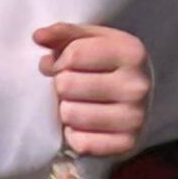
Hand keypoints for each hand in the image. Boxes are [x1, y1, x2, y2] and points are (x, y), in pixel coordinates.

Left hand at [38, 23, 150, 162]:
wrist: (139, 98)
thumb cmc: (109, 65)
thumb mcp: (92, 41)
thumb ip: (64, 34)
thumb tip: (38, 36)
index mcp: (132, 52)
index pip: (73, 54)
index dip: (58, 60)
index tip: (63, 65)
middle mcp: (137, 85)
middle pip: (67, 84)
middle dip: (62, 86)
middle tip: (72, 88)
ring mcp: (134, 117)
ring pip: (69, 114)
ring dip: (66, 110)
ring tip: (79, 105)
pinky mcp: (127, 144)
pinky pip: (80, 142)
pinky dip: (75, 135)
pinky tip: (85, 126)